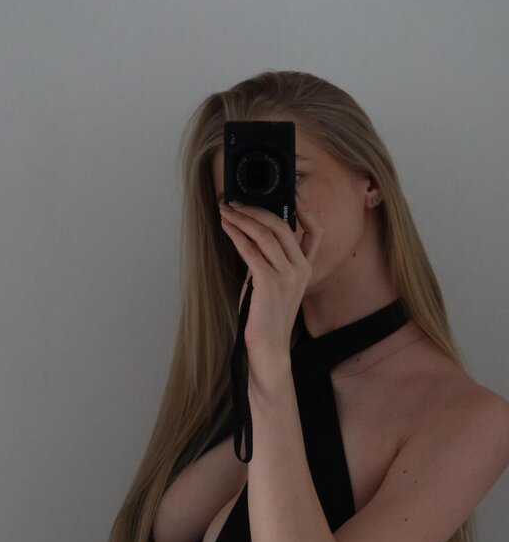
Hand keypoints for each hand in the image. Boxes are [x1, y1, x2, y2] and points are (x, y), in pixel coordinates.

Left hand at [219, 200, 323, 360]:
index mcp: (306, 268)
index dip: (305, 211)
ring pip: (265, 234)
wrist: (269, 346)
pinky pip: (251, 250)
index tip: (290, 195)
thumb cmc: (266, 317)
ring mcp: (287, 275)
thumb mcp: (273, 284)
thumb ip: (269, 262)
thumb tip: (250, 240)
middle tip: (235, 201)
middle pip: (282, 226)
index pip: (315, 232)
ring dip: (242, 218)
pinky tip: (226, 227)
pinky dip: (236, 234)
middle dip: (256, 209)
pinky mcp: (269, 281)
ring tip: (225, 210)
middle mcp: (300, 268)